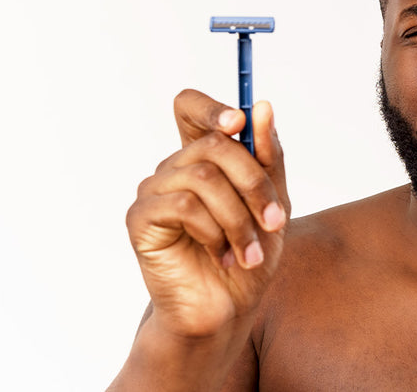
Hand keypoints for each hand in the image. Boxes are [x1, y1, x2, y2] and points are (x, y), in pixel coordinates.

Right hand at [125, 89, 289, 338]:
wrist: (228, 309)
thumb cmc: (249, 256)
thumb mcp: (274, 203)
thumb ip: (269, 158)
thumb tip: (262, 108)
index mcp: (203, 159)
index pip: (190, 107)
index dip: (211, 107)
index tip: (239, 121)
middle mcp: (175, 168)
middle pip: (212, 142)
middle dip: (254, 182)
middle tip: (275, 220)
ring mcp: (154, 191)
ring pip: (203, 177)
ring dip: (238, 218)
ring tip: (249, 252)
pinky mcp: (140, 219)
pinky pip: (183, 204)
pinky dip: (213, 231)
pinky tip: (220, 254)